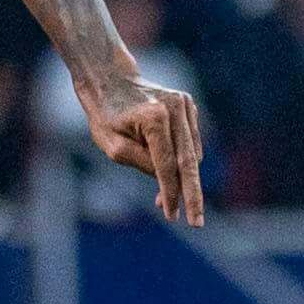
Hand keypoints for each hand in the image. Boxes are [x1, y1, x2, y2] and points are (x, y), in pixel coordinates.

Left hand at [79, 72, 203, 224]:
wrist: (111, 80)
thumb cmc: (106, 115)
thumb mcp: (112, 145)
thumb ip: (141, 163)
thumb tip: (168, 180)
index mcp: (154, 117)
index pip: (167, 165)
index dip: (171, 193)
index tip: (173, 216)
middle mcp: (176, 109)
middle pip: (189, 162)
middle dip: (192, 195)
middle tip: (197, 223)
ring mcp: (185, 105)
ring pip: (192, 154)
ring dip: (184, 179)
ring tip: (165, 201)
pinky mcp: (189, 106)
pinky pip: (190, 142)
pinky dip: (183, 161)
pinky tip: (167, 173)